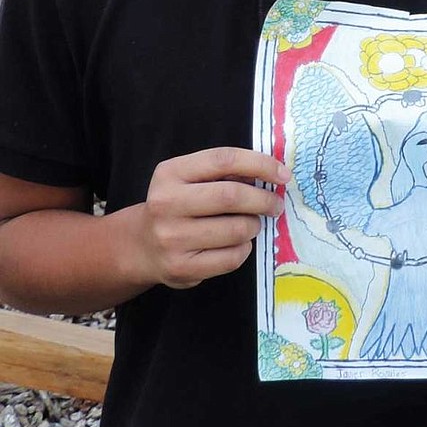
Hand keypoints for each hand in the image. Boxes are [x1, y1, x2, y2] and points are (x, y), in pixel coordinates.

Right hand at [138, 147, 288, 288]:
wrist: (142, 246)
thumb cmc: (180, 204)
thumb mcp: (191, 178)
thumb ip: (226, 171)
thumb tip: (273, 172)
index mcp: (171, 172)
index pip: (224, 159)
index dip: (260, 164)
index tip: (284, 174)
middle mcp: (166, 203)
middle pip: (231, 196)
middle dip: (263, 200)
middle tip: (275, 205)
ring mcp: (171, 238)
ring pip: (235, 230)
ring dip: (254, 226)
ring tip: (251, 224)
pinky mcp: (181, 267)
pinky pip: (231, 258)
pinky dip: (244, 249)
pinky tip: (237, 244)